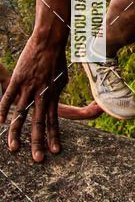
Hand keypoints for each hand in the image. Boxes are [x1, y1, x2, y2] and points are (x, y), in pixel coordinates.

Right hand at [0, 33, 67, 161]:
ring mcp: (28, 88)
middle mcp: (42, 95)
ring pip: (21, 116)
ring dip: (17, 134)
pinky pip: (7, 98)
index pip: (53, 122)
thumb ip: (56, 94)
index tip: (54, 151)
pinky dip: (2, 111)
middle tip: (38, 159)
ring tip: (14, 148)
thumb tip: (55, 105)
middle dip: (38, 143)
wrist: (49, 42)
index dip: (53, 137)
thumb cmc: (56, 61)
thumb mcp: (61, 80)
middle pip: (39, 124)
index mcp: (53, 96)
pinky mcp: (18, 80)